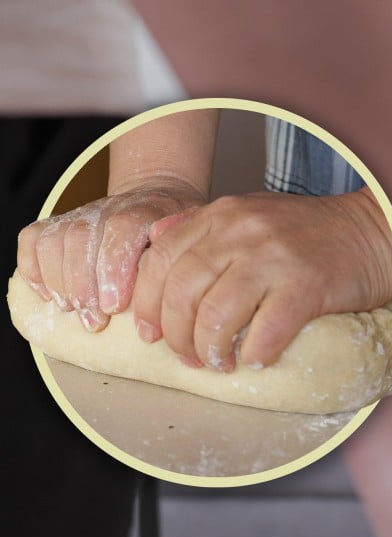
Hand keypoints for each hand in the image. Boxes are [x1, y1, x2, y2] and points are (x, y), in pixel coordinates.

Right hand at [15, 181, 204, 331]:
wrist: (158, 198)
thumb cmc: (177, 234)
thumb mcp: (194, 240)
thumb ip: (189, 258)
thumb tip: (181, 290)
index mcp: (147, 210)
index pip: (123, 228)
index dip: (114, 267)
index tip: (116, 306)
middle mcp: (111, 208)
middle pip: (83, 237)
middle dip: (84, 285)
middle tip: (95, 321)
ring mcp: (83, 214)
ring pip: (57, 239)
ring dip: (61, 281)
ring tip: (73, 311)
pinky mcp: (60, 223)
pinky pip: (33, 239)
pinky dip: (34, 267)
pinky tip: (48, 294)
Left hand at [132, 189, 391, 370]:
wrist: (373, 233)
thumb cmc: (313, 232)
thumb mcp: (252, 212)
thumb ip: (204, 225)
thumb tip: (155, 241)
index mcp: (223, 215)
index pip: (162, 260)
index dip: (146, 303)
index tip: (150, 334)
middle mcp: (242, 232)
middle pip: (182, 292)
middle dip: (177, 336)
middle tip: (188, 359)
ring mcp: (274, 259)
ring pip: (215, 315)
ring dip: (210, 351)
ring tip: (221, 364)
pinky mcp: (306, 287)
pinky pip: (265, 332)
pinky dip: (254, 354)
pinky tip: (256, 359)